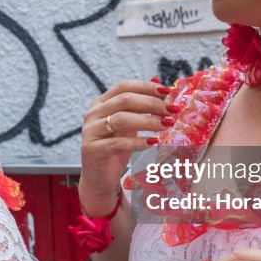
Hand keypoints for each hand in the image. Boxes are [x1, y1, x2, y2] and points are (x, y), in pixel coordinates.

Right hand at [79, 79, 173, 215]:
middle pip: (124, 100)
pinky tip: (153, 143)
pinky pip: (118, 143)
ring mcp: (90, 131)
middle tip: (171, 111)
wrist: (99, 179)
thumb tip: (157, 80)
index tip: (167, 91)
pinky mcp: (91, 150)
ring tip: (166, 125)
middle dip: (151, 103)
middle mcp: (92, 114)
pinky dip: (138, 142)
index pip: (123, 86)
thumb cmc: (115, 149)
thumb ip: (139, 105)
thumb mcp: (129, 124)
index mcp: (100, 103)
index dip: (145, 87)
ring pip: (122, 119)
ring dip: (148, 121)